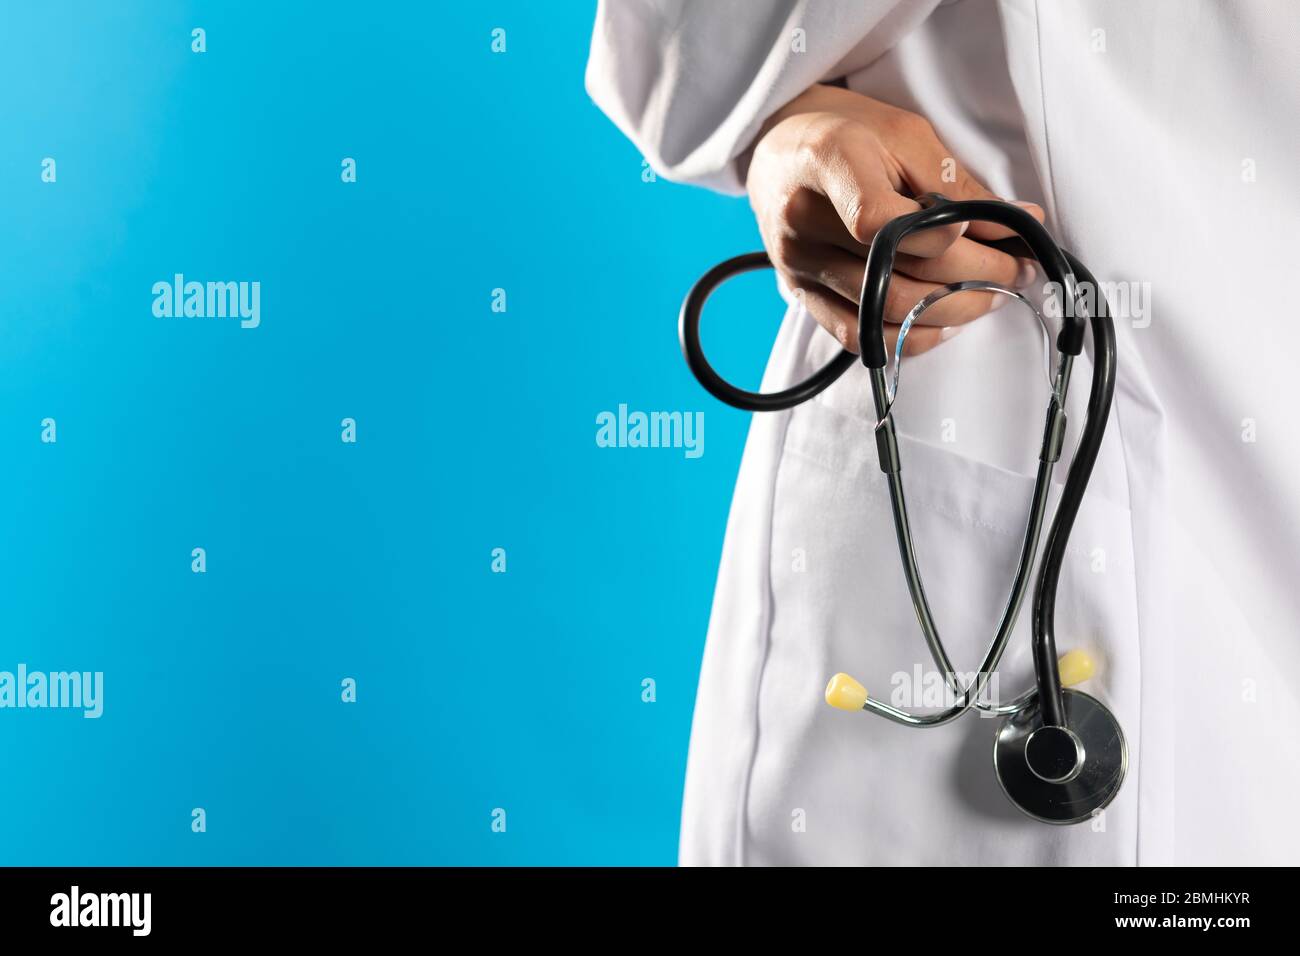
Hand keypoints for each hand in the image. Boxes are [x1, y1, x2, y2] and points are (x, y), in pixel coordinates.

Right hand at [745, 84, 1043, 355]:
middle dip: (975, 276)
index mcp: (828, 161)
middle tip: (1016, 270)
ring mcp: (799, 262)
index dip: (946, 236)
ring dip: (951, 310)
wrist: (780, 147)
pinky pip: (857, 337)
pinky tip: (940, 321)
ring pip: (884, 310)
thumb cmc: (848, 131)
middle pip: (895, 271)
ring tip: (989, 294)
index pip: (882, 220)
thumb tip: (1018, 224)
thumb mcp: (905, 134)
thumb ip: (956, 183)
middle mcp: (803, 218)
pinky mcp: (800, 292)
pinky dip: (907, 338)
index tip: (999, 233)